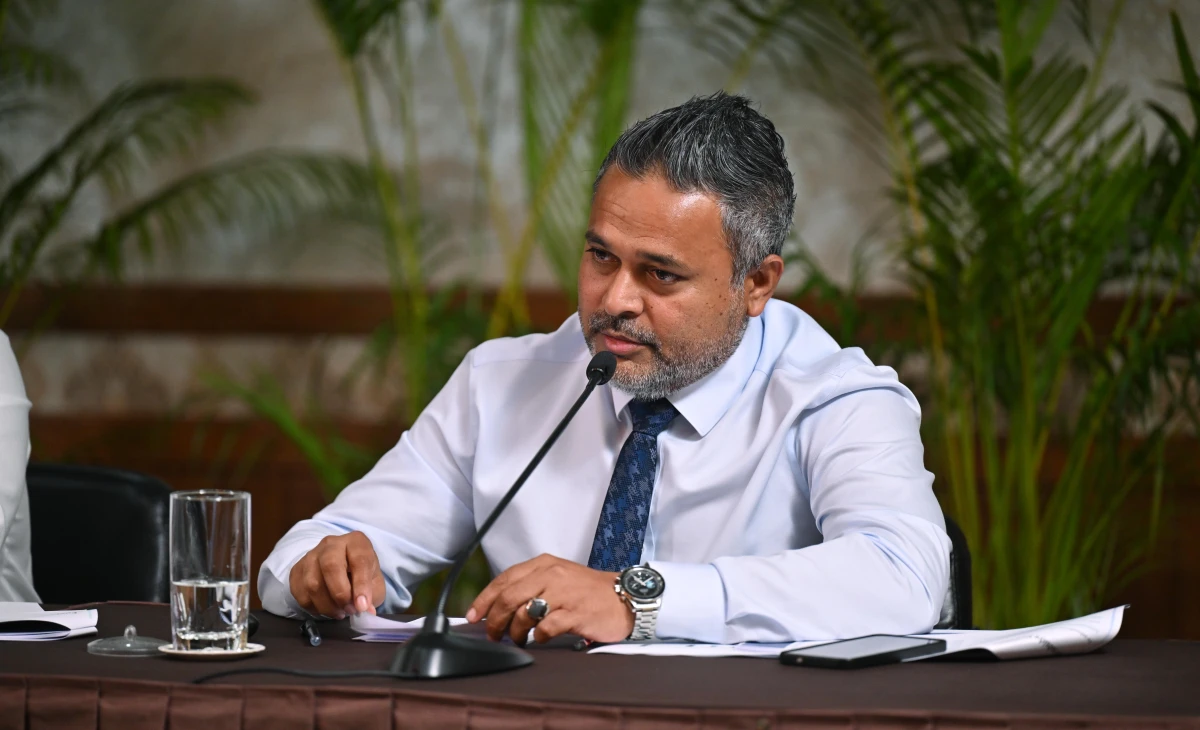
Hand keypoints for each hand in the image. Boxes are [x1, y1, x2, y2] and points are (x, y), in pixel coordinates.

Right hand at [289, 531, 385, 618]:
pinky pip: (300, 593)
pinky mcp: (297, 570)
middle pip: (330, 566)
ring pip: (312, 583)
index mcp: (356, 542)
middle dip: (340, 594)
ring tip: (340, 612)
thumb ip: (372, 595)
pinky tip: (326, 609)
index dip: (361, 585)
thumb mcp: (375, 582)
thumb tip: (366, 610)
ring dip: (327, 605)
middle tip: (349, 610)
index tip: (362, 606)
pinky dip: (314, 607)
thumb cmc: (360, 574)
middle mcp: (331, 544)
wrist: (341, 568)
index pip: (359, 559)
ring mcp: (311, 555)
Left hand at [466, 554, 632, 645]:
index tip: (473, 616)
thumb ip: (530, 586)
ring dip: (514, 631)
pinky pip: (545, 628)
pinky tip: (541, 638)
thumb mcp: (557, 577)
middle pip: (509, 597)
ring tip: (518, 639)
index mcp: (544, 564)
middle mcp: (552, 575)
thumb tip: (496, 607)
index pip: (504, 579)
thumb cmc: (587, 591)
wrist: (625, 597)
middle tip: (493, 635)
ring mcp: (564, 593)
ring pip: (524, 613)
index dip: (484, 599)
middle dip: (494, 620)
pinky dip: (538, 637)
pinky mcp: (575, 613)